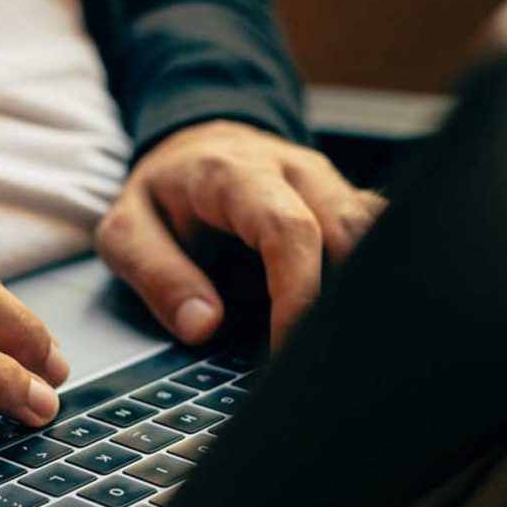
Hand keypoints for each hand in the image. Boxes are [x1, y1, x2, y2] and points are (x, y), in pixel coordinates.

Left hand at [97, 120, 385, 346]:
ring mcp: (327, 183)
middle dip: (344, 300)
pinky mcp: (344, 201)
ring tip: (346, 346)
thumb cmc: (162, 194)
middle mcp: (294, 171)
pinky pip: (380, 233)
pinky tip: (356, 319)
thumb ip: (158, 275)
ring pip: (378, 231)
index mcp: (235, 174)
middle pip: (351, 229)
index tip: (289, 347)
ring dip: (367, 289)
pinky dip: (374, 277)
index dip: (299, 292)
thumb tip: (203, 326)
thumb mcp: (127, 230)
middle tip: (326, 360)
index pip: (289, 230)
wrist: (193, 147)